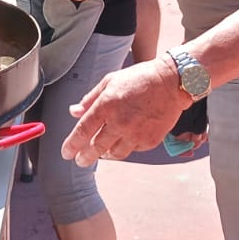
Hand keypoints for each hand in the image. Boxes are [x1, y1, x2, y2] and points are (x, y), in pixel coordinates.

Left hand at [62, 58, 188, 167]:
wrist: (172, 82)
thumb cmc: (140, 78)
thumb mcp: (110, 81)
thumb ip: (90, 98)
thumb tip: (74, 111)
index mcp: (106, 106)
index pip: (83, 131)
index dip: (72, 145)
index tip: (66, 153)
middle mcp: (120, 123)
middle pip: (96, 148)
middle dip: (85, 157)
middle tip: (80, 160)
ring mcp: (136, 134)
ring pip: (114, 154)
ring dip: (105, 155)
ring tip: (101, 153)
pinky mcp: (150, 141)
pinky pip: (132, 150)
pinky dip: (126, 147)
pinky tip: (124, 140)